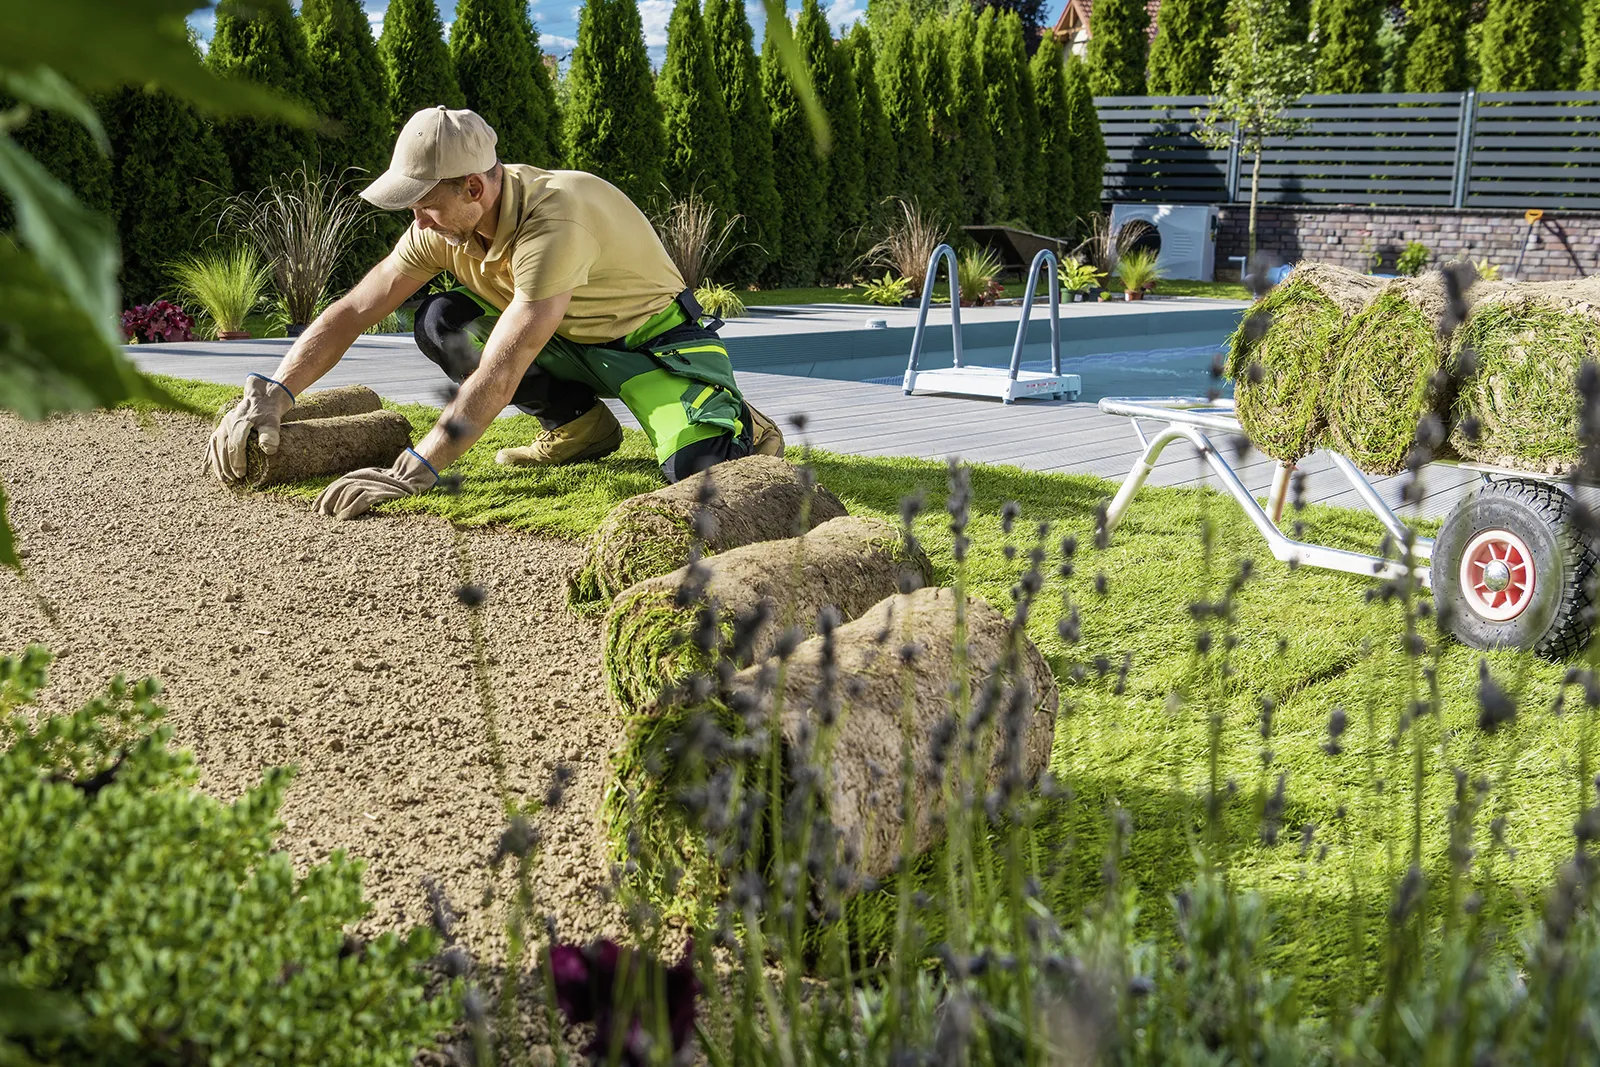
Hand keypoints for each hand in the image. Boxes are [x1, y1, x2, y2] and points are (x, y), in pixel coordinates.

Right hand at [205, 374, 295, 482]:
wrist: (261, 400)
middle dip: (227, 465)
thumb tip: (268, 450)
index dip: (237, 461)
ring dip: (218, 464)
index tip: (241, 474)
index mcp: (240, 422)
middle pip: (223, 447)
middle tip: (233, 480)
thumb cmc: (268, 414)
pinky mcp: (220, 428)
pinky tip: (205, 470)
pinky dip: (208, 457)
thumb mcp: (273, 422)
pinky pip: (211, 444)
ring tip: (223, 479)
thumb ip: (271, 434)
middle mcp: (227, 423)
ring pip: (215, 447)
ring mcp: (222, 425)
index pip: (236, 445)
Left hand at [313, 448, 438, 519]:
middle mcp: (362, 476)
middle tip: (322, 516)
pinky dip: (350, 509)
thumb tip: (336, 508)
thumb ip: (357, 492)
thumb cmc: (392, 488)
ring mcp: (371, 483)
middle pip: (338, 488)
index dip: (323, 497)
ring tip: (334, 519)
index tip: (314, 510)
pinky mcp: (379, 491)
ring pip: (347, 492)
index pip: (335, 485)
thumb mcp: (371, 487)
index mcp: (357, 475)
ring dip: (338, 506)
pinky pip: (361, 499)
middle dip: (328, 502)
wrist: (413, 479)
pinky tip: (344, 518)